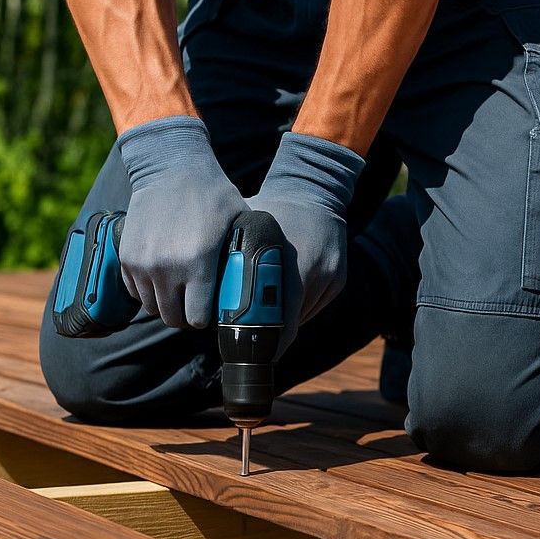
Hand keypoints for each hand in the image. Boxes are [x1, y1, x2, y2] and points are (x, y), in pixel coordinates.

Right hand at [116, 116, 245, 328]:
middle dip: (186, 317)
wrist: (170, 167)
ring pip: (152, 307)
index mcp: (198, 263)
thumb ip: (243, 255)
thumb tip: (263, 282)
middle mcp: (166, 268)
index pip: (198, 318)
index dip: (207, 319)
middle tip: (196, 306)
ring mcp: (142, 264)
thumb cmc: (212, 195)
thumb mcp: (239, 222)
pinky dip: (147, 291)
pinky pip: (135, 291)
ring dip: (166, 305)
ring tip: (180, 293)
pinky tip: (162, 281)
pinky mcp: (126, 257)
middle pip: (173, 318)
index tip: (212, 311)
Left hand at [246, 132, 365, 344]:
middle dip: (272, 332)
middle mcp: (312, 269)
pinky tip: (287, 297)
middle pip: (292, 320)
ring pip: (304, 316)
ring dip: (285, 320)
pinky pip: (315, 306)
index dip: (264, 334)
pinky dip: (299, 309)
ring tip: (268, 314)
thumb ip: (229, 255)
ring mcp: (329, 275)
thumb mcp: (247, 225)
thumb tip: (200, 286)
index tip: (250, 346)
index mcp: (287, 259)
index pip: (278, 313)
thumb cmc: (272, 208)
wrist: (315, 192)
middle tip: (255, 340)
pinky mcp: (338, 279)